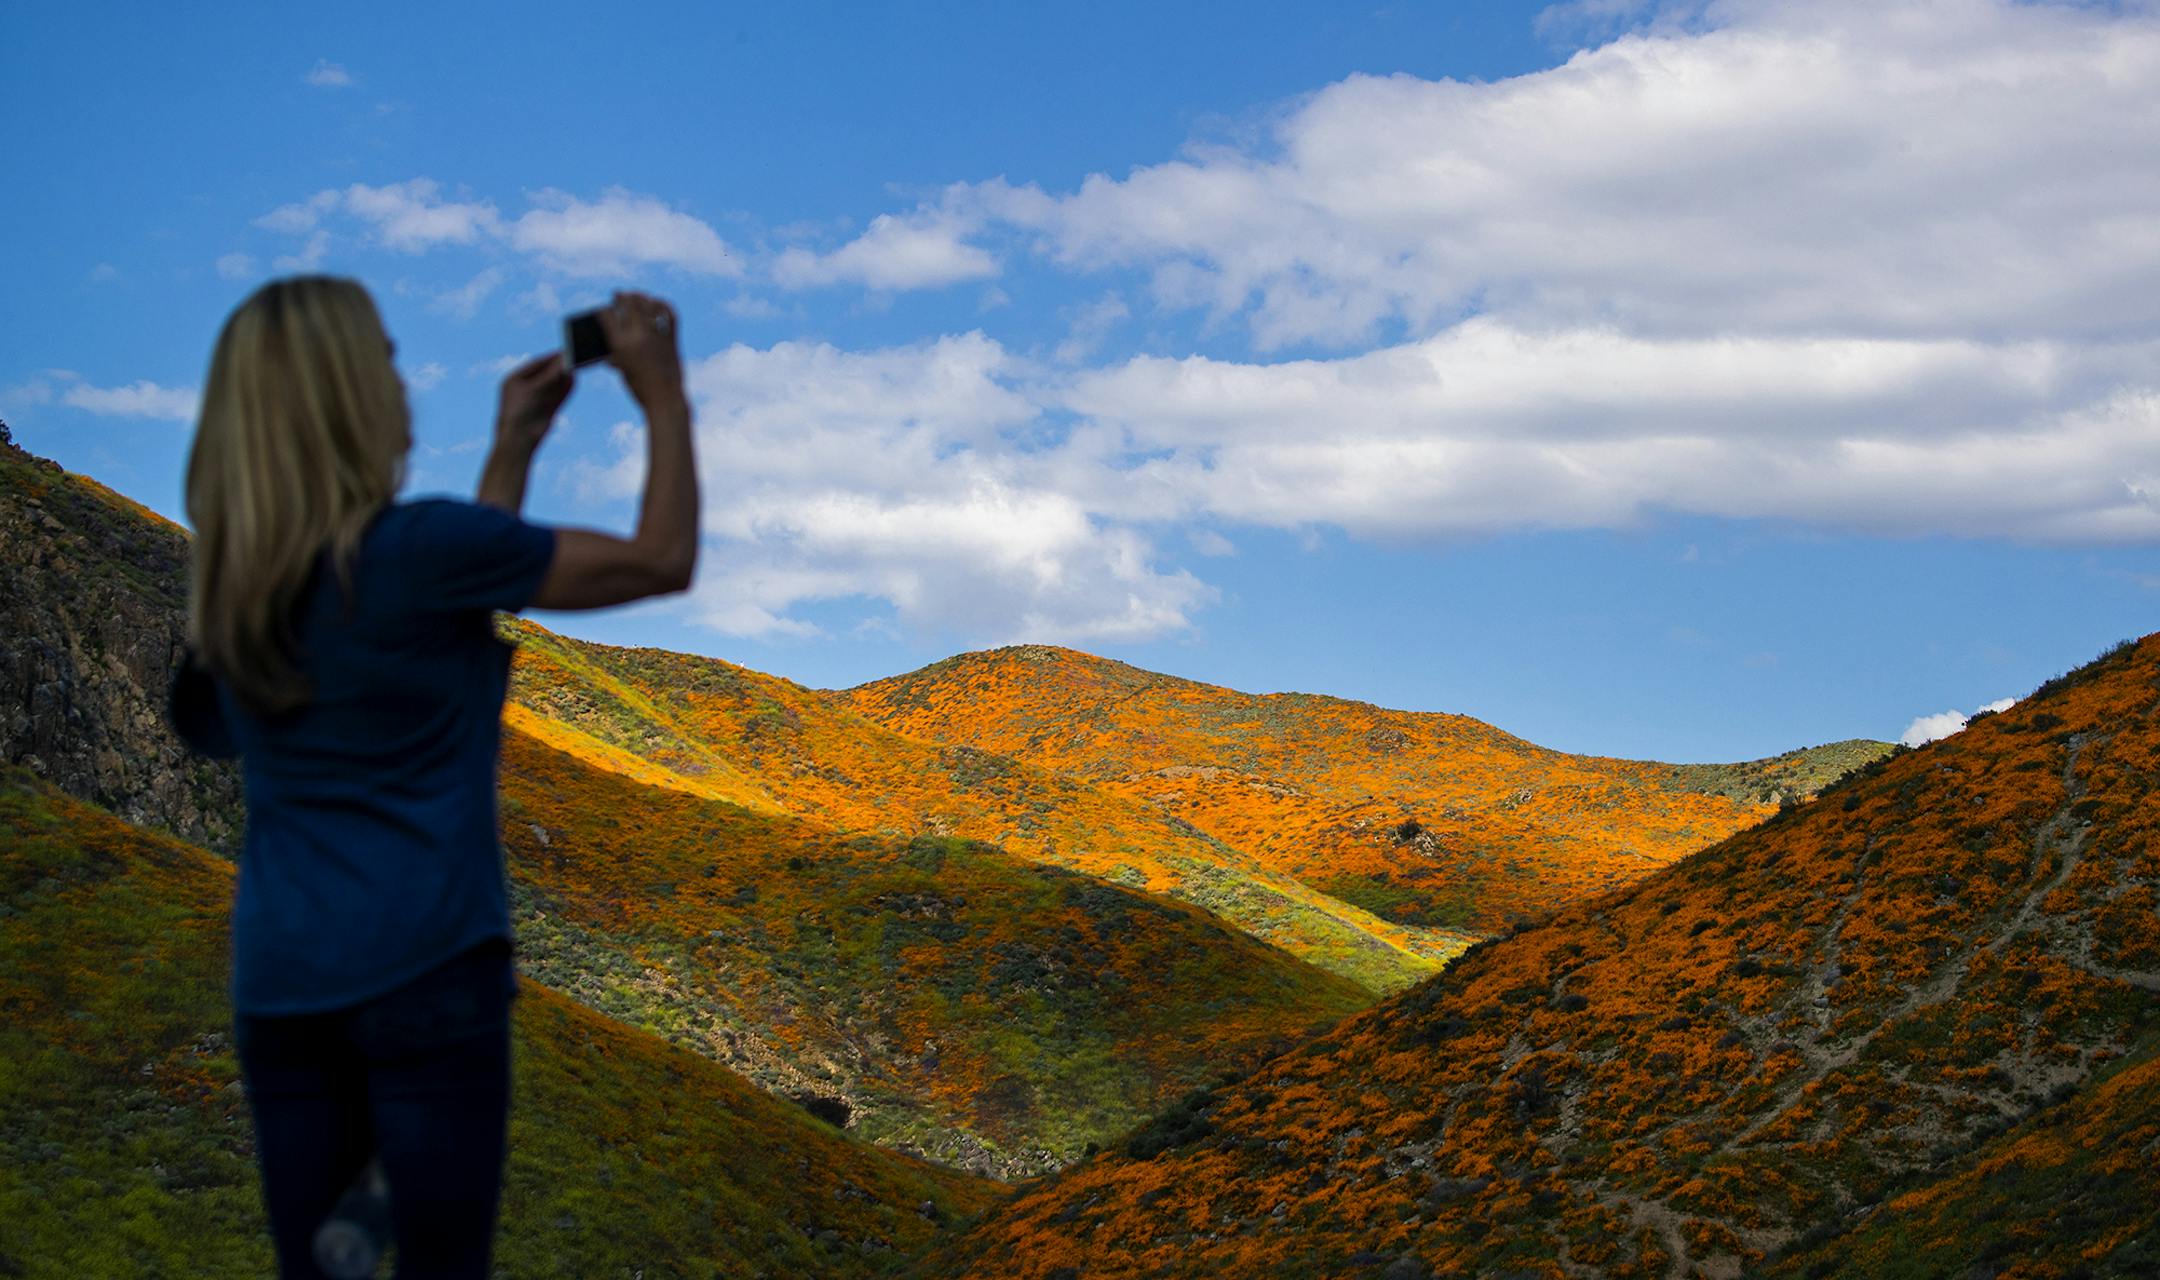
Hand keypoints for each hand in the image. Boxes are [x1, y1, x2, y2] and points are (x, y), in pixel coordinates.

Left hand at [495, 352, 573, 452]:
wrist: (519, 438)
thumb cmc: (519, 411)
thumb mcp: (534, 388)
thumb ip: (549, 375)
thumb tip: (563, 361)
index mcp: (514, 380)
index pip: (535, 364)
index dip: (550, 358)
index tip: (563, 351)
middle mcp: (525, 389)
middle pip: (545, 374)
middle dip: (559, 367)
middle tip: (573, 357)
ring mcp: (536, 400)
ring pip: (552, 385)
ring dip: (564, 377)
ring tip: (576, 367)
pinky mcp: (545, 411)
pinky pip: (557, 396)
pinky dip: (566, 389)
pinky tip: (574, 381)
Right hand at [599, 291, 684, 407]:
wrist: (665, 399)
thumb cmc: (640, 388)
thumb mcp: (623, 370)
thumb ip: (617, 354)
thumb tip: (611, 346)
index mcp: (621, 346)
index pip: (608, 317)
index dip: (604, 311)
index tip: (603, 309)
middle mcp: (638, 337)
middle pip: (629, 305)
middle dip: (622, 296)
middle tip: (619, 294)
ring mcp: (656, 336)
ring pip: (648, 306)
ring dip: (641, 297)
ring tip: (636, 295)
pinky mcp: (672, 339)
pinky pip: (669, 315)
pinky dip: (663, 306)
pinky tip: (658, 302)